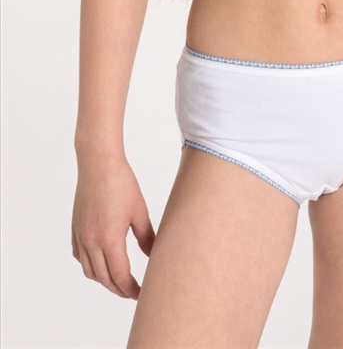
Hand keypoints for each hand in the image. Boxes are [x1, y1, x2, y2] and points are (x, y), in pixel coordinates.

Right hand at [71, 154, 154, 298]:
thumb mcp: (139, 212)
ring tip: (119, 281)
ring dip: (104, 280)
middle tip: (133, 292)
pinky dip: (91, 266)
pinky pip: (80, 257)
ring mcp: (80, 236)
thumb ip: (147, 237)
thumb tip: (153, 257)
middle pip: (104, 279)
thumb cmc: (122, 184)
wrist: (98, 163)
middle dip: (119, 289)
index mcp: (109, 239)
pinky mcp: (75, 229)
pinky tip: (101, 262)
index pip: (120, 277)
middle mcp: (91, 242)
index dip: (131, 289)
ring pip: (90, 271)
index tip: (142, 293)